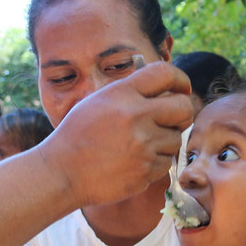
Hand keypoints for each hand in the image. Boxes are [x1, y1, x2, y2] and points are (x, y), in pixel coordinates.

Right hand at [38, 62, 192, 207]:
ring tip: (138, 146)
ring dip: (164, 142)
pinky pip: (165, 163)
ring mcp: (142, 145)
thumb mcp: (98, 102)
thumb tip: (165, 89)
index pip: (165, 73)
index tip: (181, 89)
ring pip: (175, 139)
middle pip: (184, 107)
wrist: (61, 172)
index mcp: (121, 94)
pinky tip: (132, 163)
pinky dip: (154, 163)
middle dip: (182, 114)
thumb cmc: (78, 135)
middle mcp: (135, 115)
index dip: (180, 80)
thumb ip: (130, 93)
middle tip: (171, 120)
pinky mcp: (144, 170)